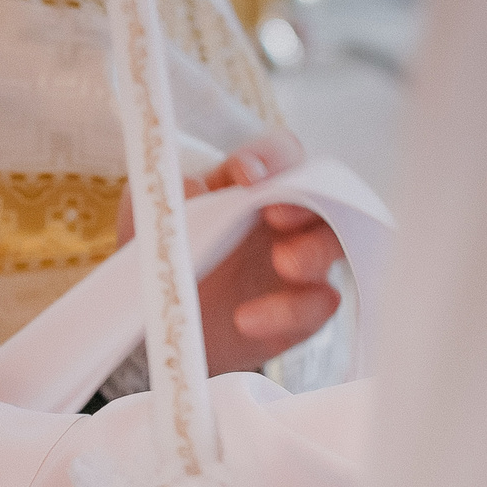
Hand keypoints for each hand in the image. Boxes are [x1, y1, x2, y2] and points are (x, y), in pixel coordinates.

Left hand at [118, 130, 345, 373]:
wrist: (160, 331)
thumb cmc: (160, 261)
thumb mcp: (151, 220)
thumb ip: (169, 194)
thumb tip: (194, 185)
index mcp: (252, 187)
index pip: (281, 155)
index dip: (272, 158)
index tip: (246, 175)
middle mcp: (285, 221)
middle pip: (325, 195)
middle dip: (307, 201)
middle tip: (276, 215)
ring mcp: (299, 267)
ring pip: (335, 245)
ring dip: (315, 250)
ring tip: (285, 263)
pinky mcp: (300, 313)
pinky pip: (319, 306)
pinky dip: (290, 311)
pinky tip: (247, 320)